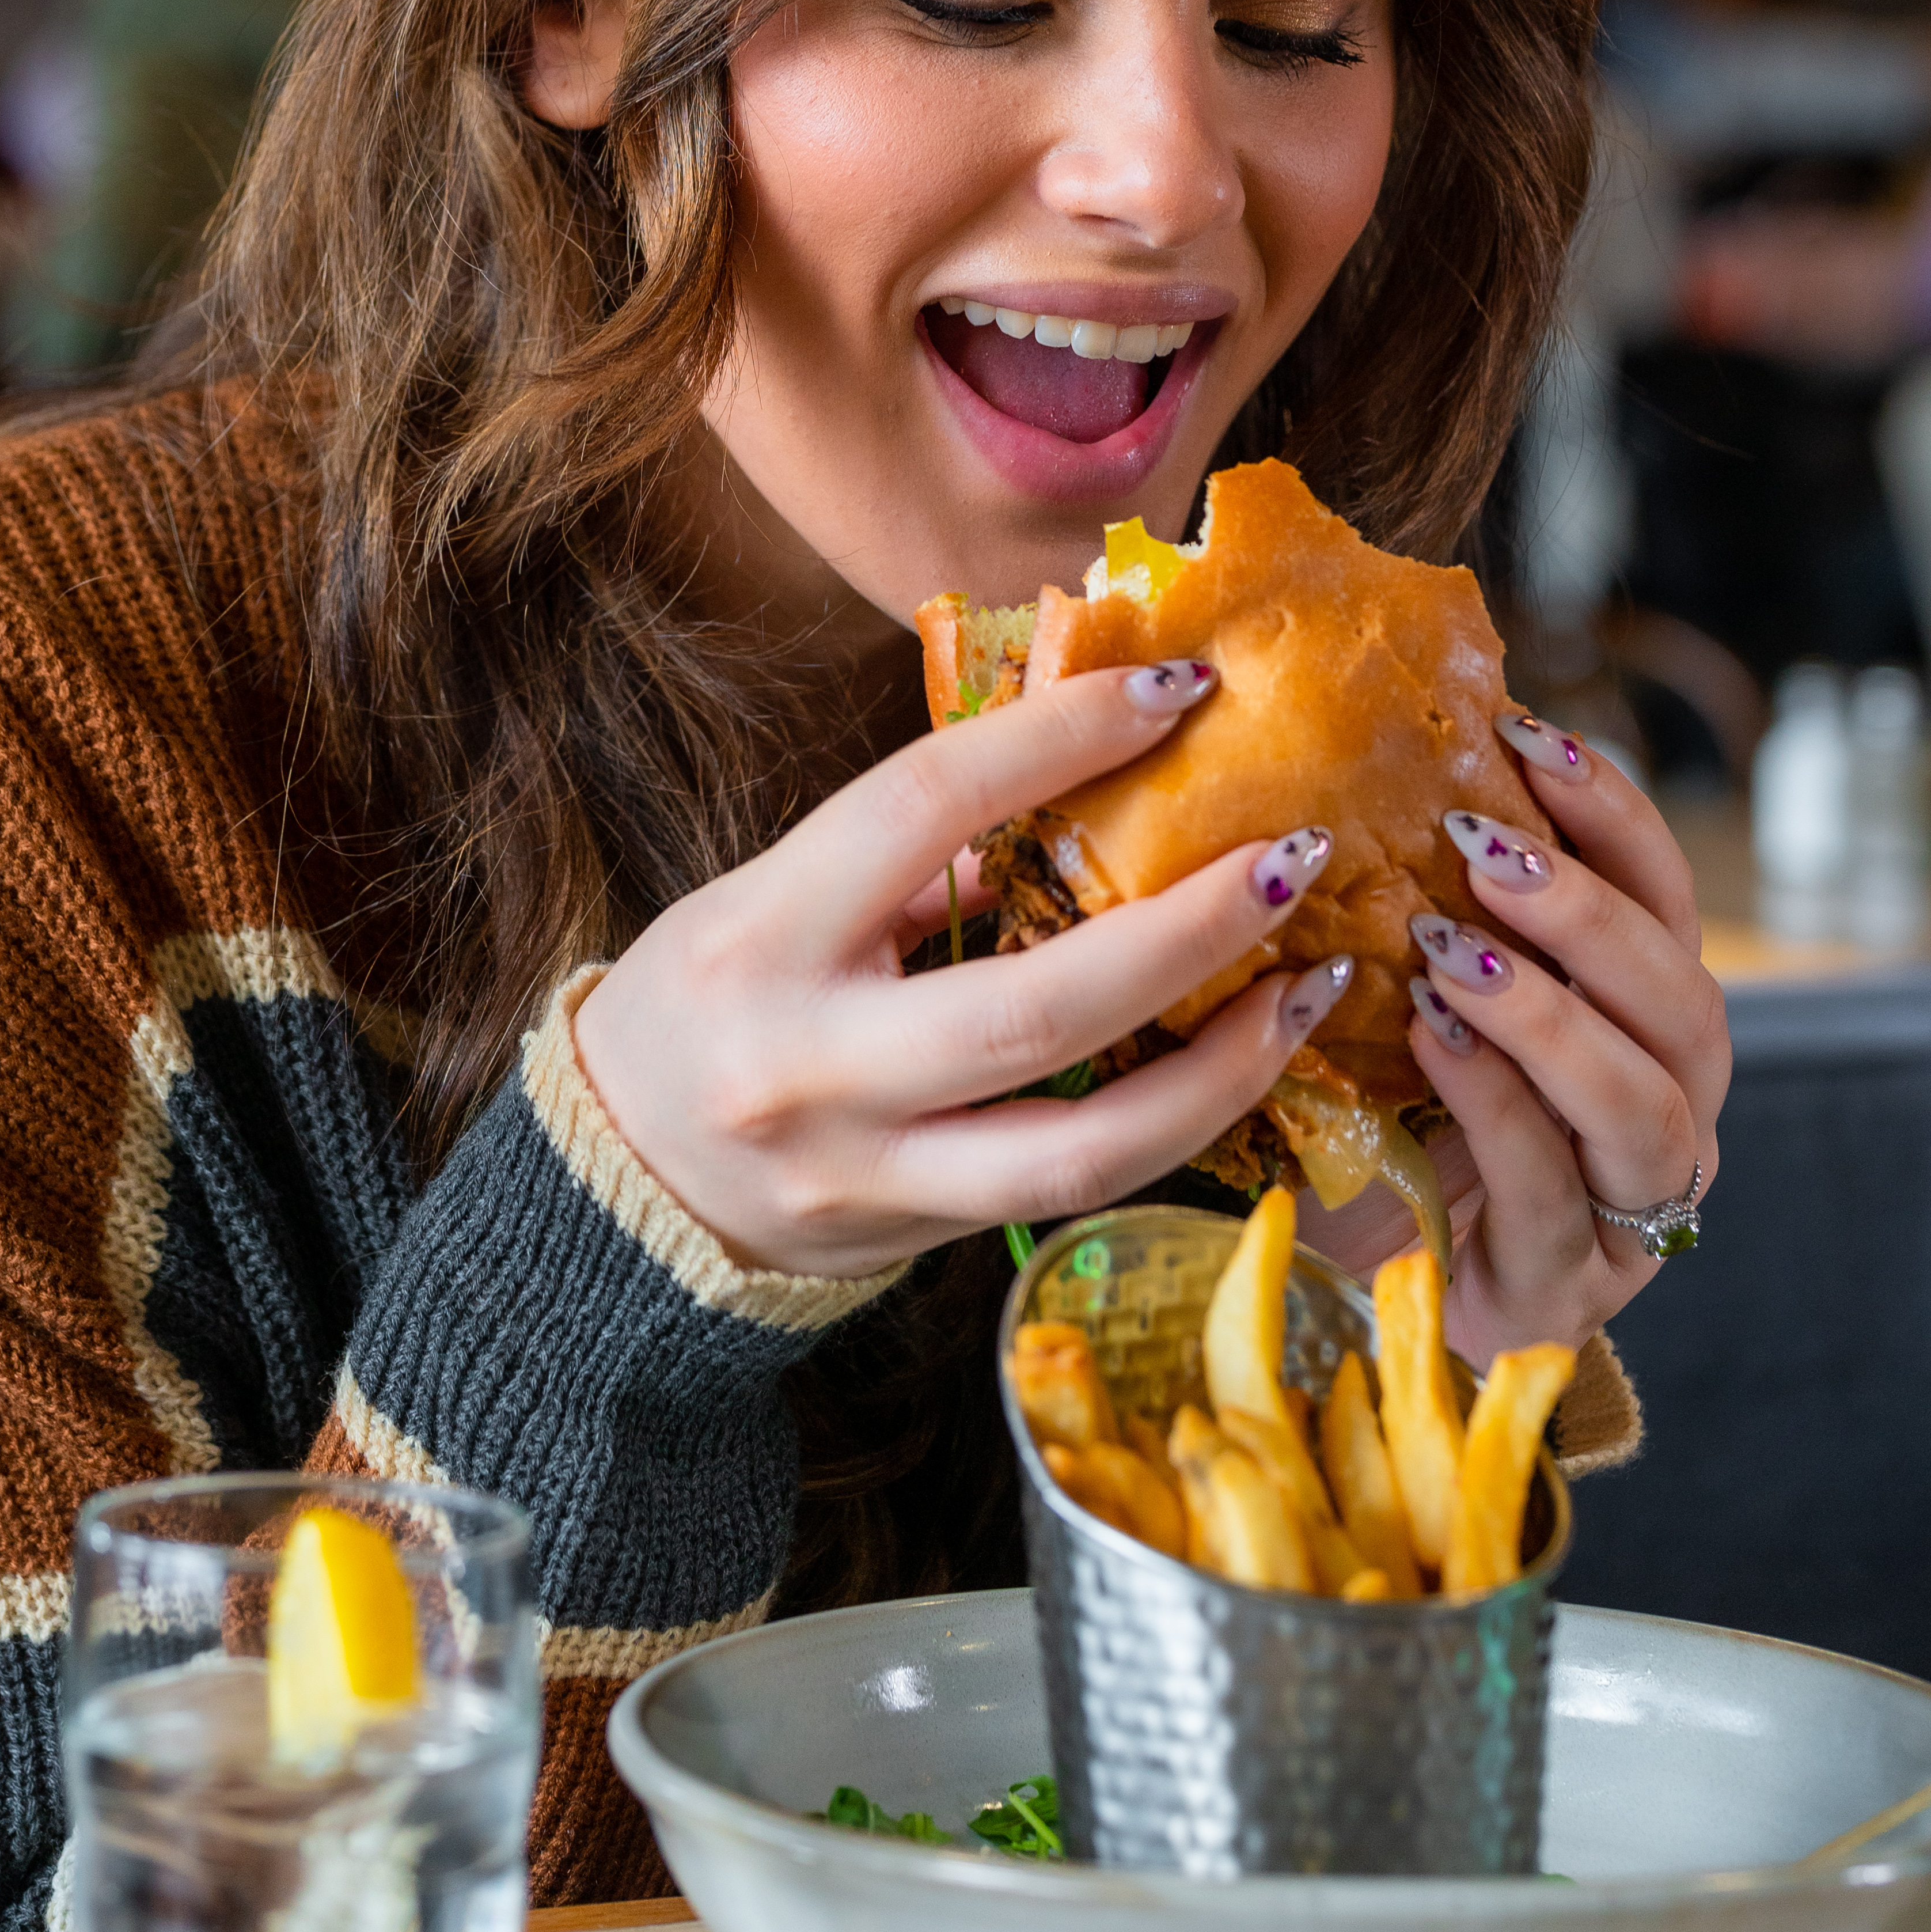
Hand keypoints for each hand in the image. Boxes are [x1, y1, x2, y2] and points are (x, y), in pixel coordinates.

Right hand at [570, 662, 1353, 1279]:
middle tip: (1289, 859)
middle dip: (1184, 932)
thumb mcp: (776, 900)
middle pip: (1034, 1008)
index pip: (926, 808)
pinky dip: (1178, 1126)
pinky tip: (1245, 1063)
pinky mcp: (918, 1241)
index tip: (1177, 690)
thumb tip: (1089, 776)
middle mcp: (811, 1065)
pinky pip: (1075, 1189)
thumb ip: (917, 860)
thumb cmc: (714, 1001)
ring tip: (1313, 988)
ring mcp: (868, 1173)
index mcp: (766, 935)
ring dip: (1223, 1066)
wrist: (617, 1181)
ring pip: (1080, 1145)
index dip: (1062, 737)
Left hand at [1391, 714, 1729, 1363]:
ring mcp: (1628, 1213)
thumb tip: (1389, 769)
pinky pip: (1551, 1190)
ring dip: (1549, 1014)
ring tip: (1451, 950)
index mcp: (1647, 1033)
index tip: (1526, 734)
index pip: (1667, 904)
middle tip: (1481, 850)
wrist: (1357, 1301)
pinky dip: (1494, 1105)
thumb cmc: (1392, 1136)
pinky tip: (1433, 1041)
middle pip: (1681, 1000)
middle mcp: (1668, 1116)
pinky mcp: (1561, 1288)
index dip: (1612, 814)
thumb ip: (1444, 918)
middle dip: (1589, 915)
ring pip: (1640, 1103)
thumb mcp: (1421, 1011)